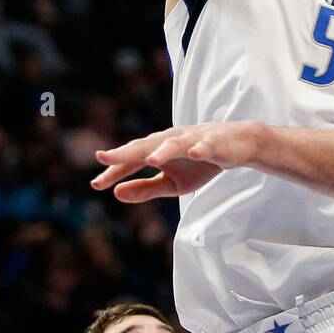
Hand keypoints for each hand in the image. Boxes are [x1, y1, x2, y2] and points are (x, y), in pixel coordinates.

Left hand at [91, 120, 266, 202]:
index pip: (132, 160)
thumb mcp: (172, 183)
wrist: (238, 146)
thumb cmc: (200, 163)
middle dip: (126, 152)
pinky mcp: (215, 141)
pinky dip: (200, 148)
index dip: (114, 170)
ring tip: (149, 160)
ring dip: (162, 150)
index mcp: (158, 150)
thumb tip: (115, 194)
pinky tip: (194, 153)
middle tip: (104, 157)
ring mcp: (193, 139)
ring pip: (175, 143)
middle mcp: (171, 140)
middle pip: (146, 146)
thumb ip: (145, 189)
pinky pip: (207, 145)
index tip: (95, 184)